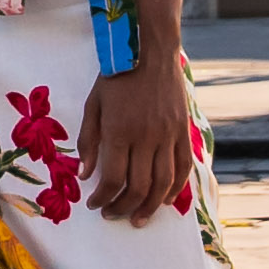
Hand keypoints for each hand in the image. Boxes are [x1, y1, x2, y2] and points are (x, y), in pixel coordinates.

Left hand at [81, 57, 198, 223]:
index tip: (95, 205)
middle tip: (113, 215)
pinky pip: (183, 167)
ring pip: (163, 183)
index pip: (112, 179)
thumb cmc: (116, 76)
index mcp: (119, 131)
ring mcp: (168, 135)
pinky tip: (165, 200)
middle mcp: (146, 137)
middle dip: (123, 207)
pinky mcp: (183, 131)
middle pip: (138, 187)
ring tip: (138, 218)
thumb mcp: (93, 105)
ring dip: (150, 206)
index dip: (103, 198)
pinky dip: (176, 188)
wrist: (149, 49)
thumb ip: (88, 141)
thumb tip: (85, 174)